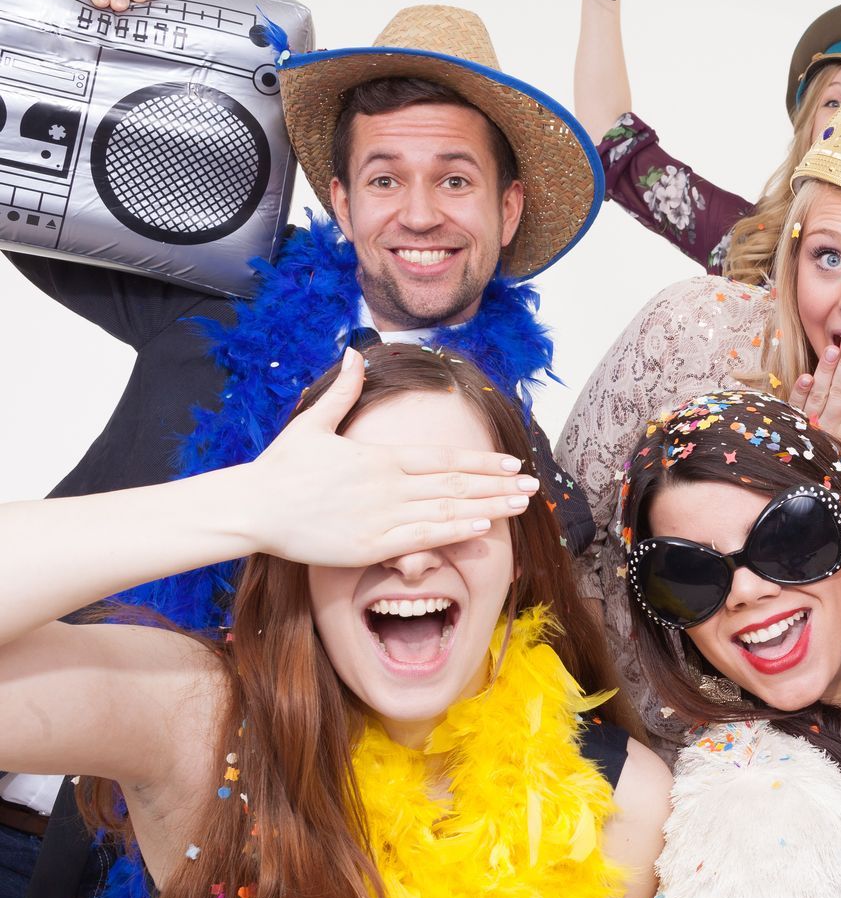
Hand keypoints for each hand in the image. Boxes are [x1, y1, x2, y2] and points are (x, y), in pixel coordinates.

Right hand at [239, 350, 538, 566]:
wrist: (250, 507)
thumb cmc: (280, 468)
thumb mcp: (313, 423)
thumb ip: (343, 391)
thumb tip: (356, 351)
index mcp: (380, 457)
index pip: (444, 458)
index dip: (482, 461)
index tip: (512, 462)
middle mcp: (388, 484)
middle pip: (455, 484)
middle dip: (498, 484)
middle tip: (533, 486)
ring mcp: (381, 515)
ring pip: (446, 511)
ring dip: (488, 507)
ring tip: (520, 506)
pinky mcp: (369, 545)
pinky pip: (421, 538)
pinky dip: (454, 532)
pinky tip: (483, 528)